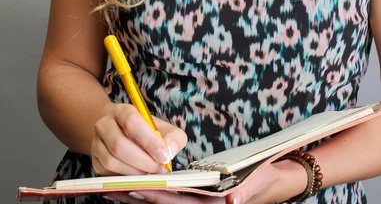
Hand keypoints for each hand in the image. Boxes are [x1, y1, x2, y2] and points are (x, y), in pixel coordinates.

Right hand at [91, 103, 187, 175]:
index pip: (131, 122)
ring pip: (111, 161)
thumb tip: (169, 151)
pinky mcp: (95, 161)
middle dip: (142, 161)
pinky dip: (125, 178)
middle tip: (159, 168)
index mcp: (122, 111)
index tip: (163, 155)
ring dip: (134, 171)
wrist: (120, 131)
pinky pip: (107, 174)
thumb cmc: (145, 131)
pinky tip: (138, 176)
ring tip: (149, 172)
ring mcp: (97, 143)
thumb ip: (173, 137)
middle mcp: (104, 124)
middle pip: (118, 145)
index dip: (148, 140)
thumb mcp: (162, 128)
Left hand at [101, 159, 306, 203]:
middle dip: (138, 197)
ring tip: (113, 187)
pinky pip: (167, 199)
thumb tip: (232, 203)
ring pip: (161, 203)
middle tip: (112, 188)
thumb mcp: (257, 182)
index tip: (135, 188)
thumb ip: (246, 191)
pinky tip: (132, 187)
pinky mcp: (191, 200)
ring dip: (138, 197)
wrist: (269, 184)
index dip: (156, 197)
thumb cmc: (263, 179)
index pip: (178, 203)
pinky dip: (148, 194)